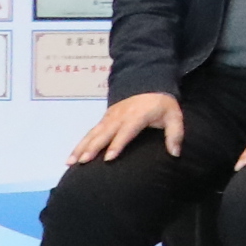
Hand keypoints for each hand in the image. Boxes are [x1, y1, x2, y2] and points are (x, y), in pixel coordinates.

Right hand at [69, 92, 186, 164]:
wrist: (149, 84)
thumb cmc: (163, 105)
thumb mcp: (174, 117)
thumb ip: (175, 134)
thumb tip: (175, 154)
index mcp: (137, 116)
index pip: (126, 132)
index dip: (117, 144)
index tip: (108, 158)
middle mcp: (120, 116)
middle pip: (104, 133)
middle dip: (92, 147)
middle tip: (82, 162)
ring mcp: (110, 117)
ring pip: (93, 133)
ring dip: (81, 147)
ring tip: (70, 161)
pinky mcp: (104, 118)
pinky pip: (90, 132)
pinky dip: (80, 144)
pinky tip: (72, 156)